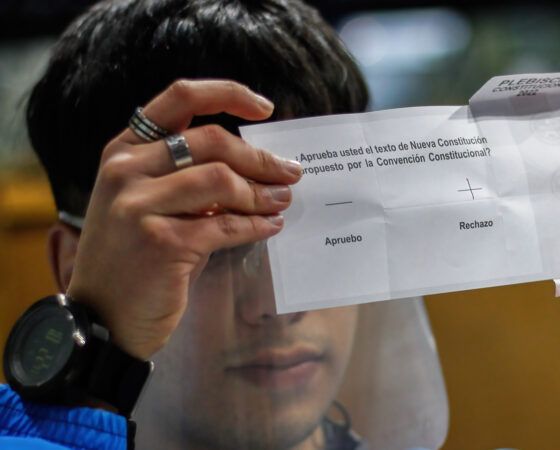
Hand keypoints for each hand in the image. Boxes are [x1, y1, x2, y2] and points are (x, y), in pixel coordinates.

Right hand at [67, 80, 301, 358]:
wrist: (101, 318)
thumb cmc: (133, 257)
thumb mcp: (146, 203)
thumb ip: (186, 176)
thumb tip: (255, 165)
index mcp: (123, 150)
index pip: (180, 97)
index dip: (228, 94)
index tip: (266, 107)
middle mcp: (126, 170)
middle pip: (212, 140)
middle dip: (260, 157)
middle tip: (291, 172)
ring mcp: (138, 206)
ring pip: (222, 180)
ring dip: (262, 192)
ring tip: (282, 201)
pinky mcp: (161, 242)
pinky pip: (225, 225)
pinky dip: (256, 225)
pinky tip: (271, 227)